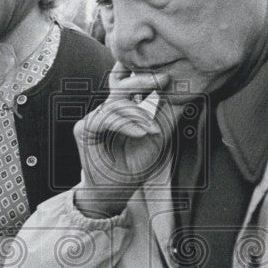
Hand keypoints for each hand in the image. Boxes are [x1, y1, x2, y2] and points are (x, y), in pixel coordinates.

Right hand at [73, 64, 171, 216]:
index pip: (130, 84)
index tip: (168, 75)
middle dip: (143, 81)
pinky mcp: (83, 129)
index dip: (144, 76)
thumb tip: (184, 90)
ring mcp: (94, 118)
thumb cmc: (135, 166)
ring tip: (153, 130)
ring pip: (116, 104)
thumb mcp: (159, 137)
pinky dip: (125, 125)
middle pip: (122, 86)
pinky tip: (140, 133)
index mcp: (123, 110)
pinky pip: (105, 119)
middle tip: (164, 79)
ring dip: (139, 115)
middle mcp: (107, 111)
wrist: (117, 191)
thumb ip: (167, 114)